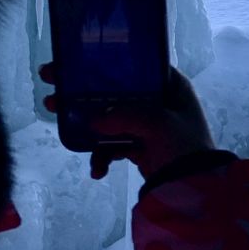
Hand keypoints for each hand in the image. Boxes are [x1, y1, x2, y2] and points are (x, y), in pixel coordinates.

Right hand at [40, 64, 215, 181]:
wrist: (195, 188)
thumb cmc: (183, 146)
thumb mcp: (158, 123)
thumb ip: (125, 116)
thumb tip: (94, 120)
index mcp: (171, 85)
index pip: (134, 65)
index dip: (104, 62)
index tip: (73, 61)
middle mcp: (159, 100)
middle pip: (115, 90)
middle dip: (84, 92)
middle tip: (53, 85)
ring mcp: (148, 125)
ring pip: (110, 118)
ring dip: (86, 125)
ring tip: (58, 125)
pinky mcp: (140, 147)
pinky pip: (114, 145)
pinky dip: (102, 156)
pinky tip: (97, 170)